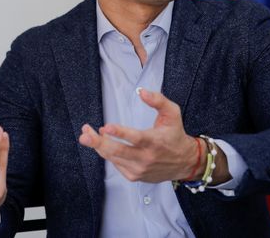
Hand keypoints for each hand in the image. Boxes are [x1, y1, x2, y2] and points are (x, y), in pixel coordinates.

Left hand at [78, 89, 202, 182]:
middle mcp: (146, 158)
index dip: (120, 133)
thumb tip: (142, 92)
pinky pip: (116, 164)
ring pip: (113, 158)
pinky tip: (103, 144)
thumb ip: (158, 100)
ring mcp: (139, 169)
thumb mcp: (172, 113)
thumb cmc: (175, 135)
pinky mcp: (135, 176)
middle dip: (98, 142)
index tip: (106, 127)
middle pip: (118, 151)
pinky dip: (107, 154)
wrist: (185, 162)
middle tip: (85, 134)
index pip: (136, 138)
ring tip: (87, 135)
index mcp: (155, 141)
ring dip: (98, 146)